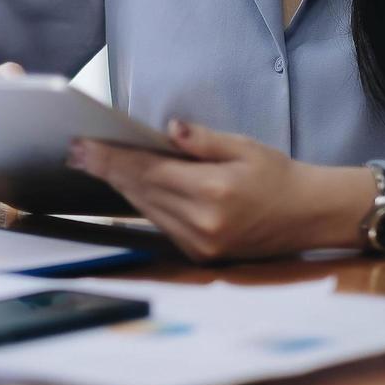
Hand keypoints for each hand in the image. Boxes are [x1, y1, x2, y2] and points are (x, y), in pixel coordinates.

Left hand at [66, 119, 376, 261]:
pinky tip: (126, 186)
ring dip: (119, 187)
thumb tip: (169, 129)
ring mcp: (199, 244)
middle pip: (140, 191)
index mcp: (213, 192)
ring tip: (93, 164)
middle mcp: (202, 224)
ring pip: (146, 209)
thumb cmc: (277, 175)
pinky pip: (160, 224)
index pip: (148, 170)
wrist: (309, 215)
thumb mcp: (244, 146)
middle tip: (76, 150)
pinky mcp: (199, 255)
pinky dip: (142, 203)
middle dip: (107, 169)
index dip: (112, 157)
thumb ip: (203, 139)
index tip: (84, 145)